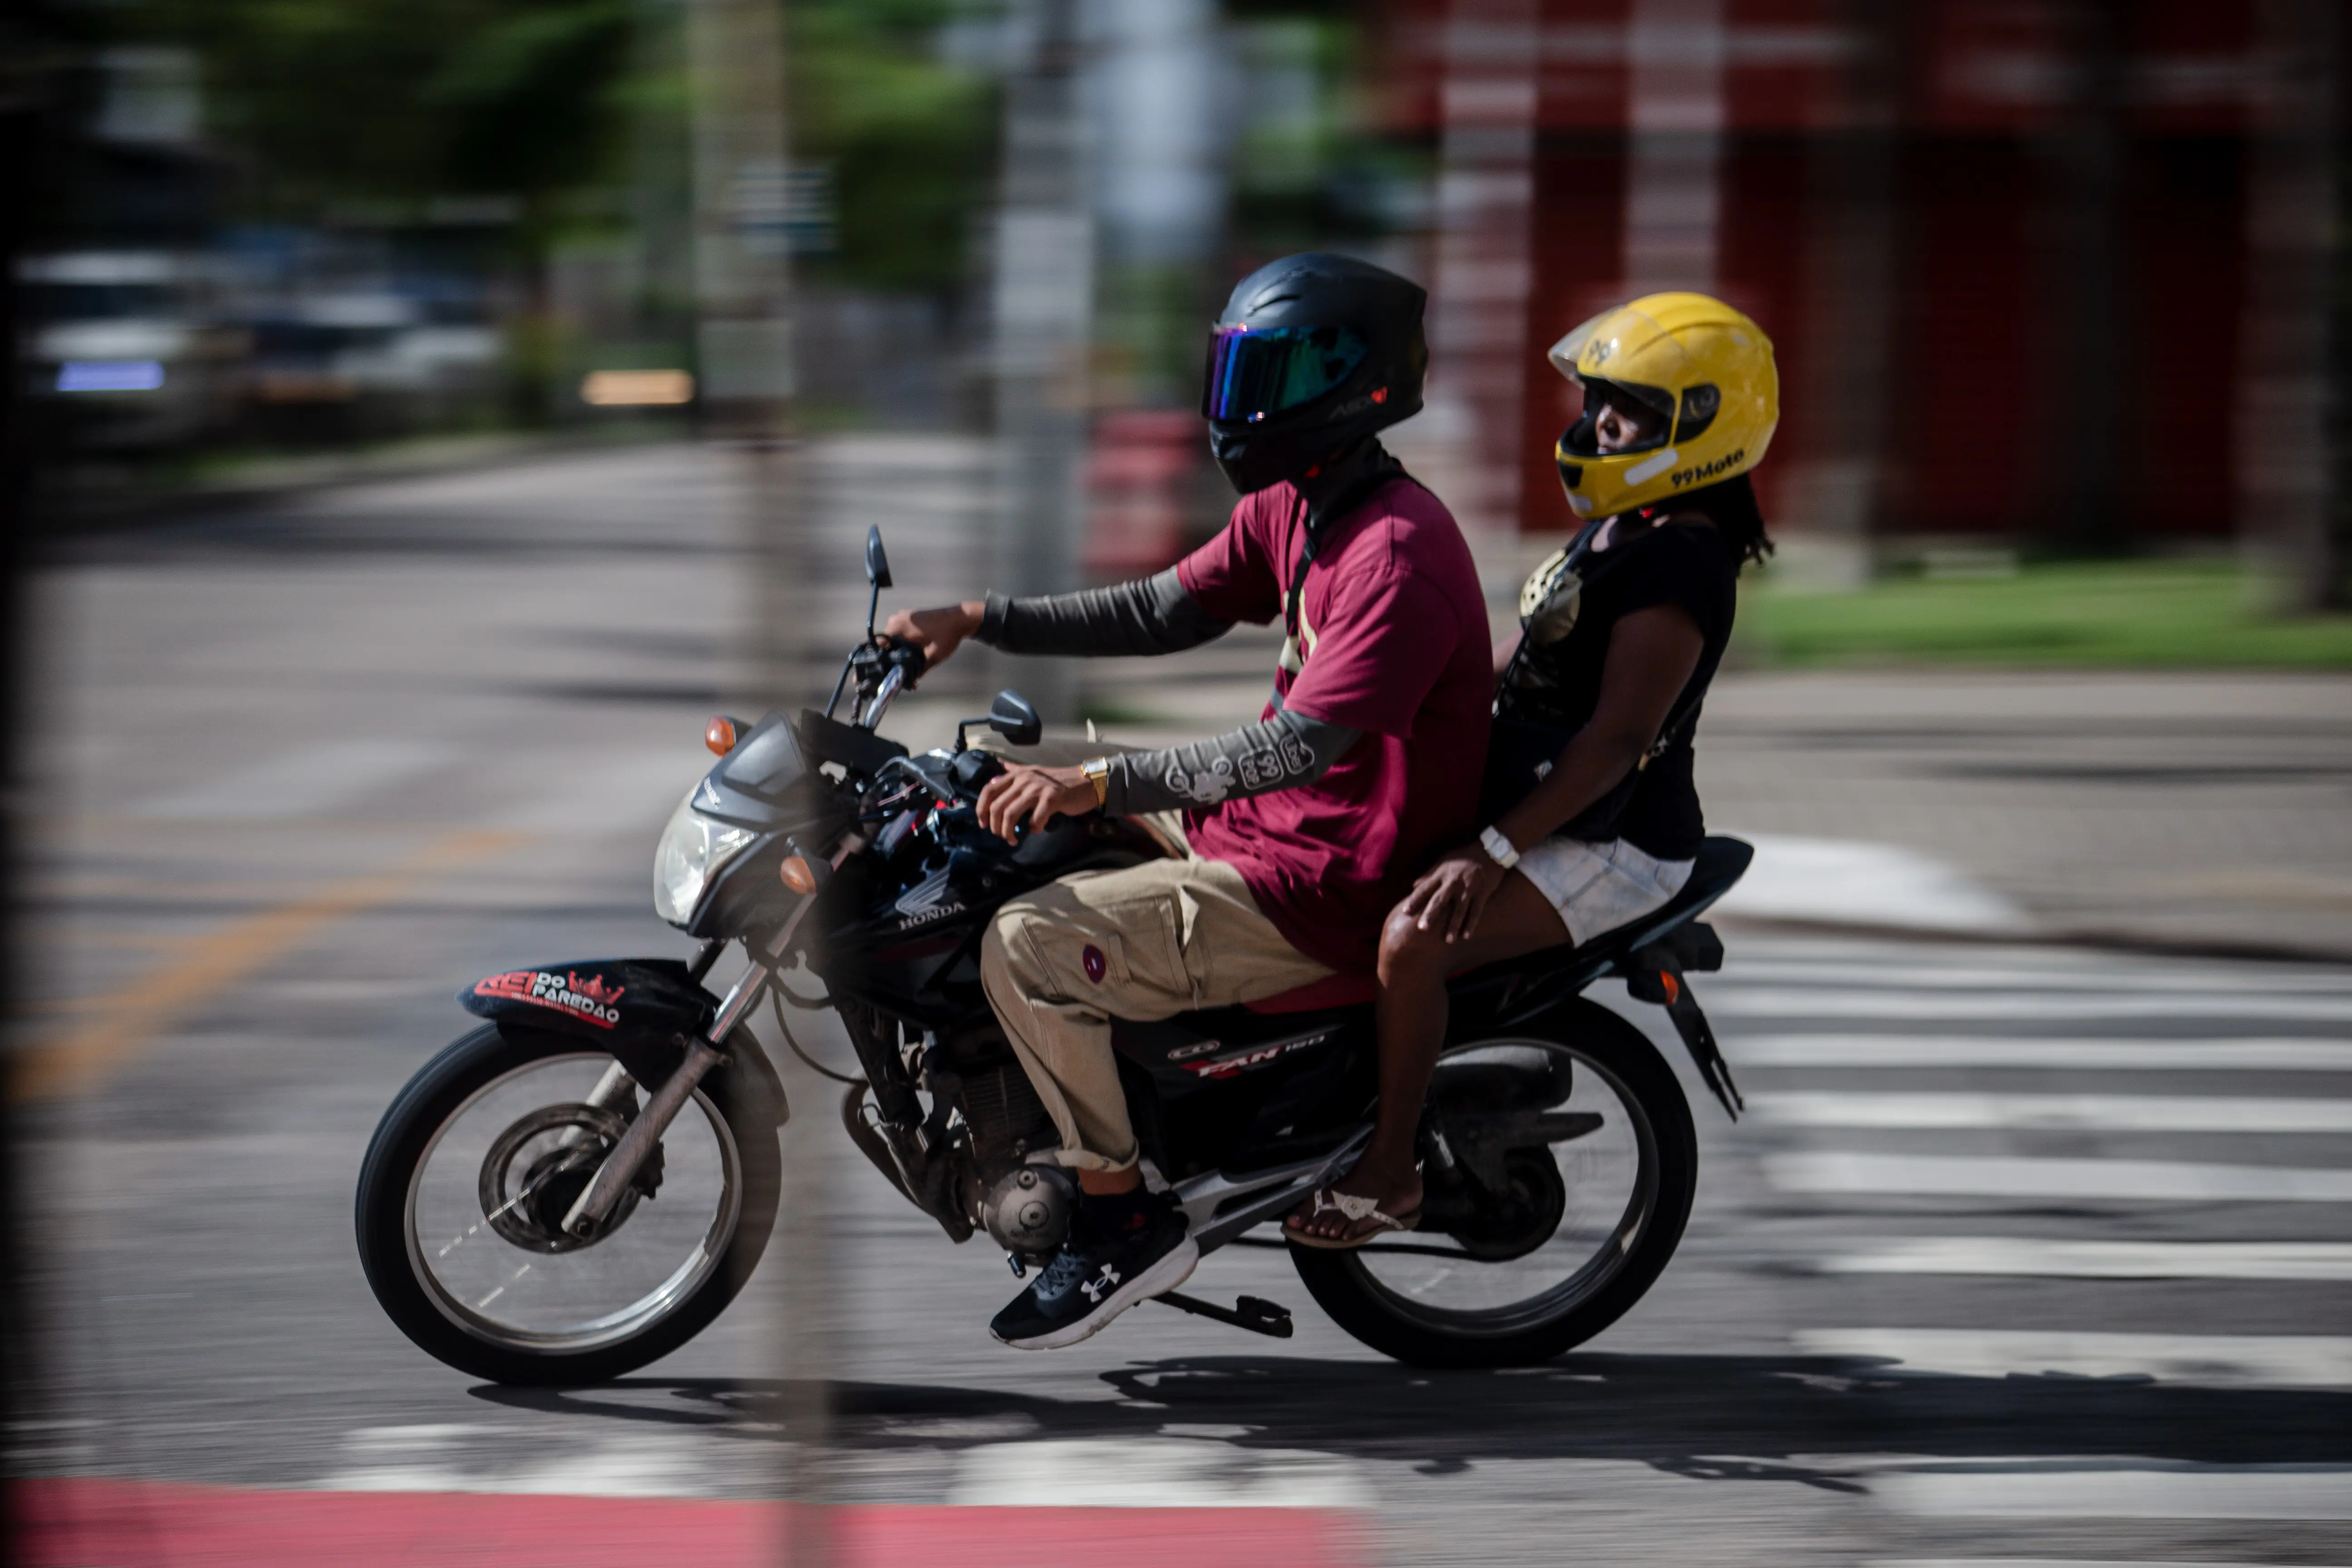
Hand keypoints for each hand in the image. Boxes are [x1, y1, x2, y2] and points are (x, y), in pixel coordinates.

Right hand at [882, 601, 984, 668]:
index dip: (881, 661)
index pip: (879, 646)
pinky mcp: (908, 618)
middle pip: (885, 644)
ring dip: (899, 651)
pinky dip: (904, 643)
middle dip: (892, 658)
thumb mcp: (933, 656)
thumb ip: (919, 670)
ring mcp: (901, 617)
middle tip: (900, 672)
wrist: (960, 618)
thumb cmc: (946, 635)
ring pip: (893, 639)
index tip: (886, 671)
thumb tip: (910, 682)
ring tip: (907, 665)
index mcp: (897, 627)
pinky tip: (912, 654)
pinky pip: (900, 633)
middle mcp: (895, 620)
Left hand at [976, 763, 1095, 842]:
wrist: (1086, 781)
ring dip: (1008, 832)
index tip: (983, 823)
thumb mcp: (1034, 772)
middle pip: (997, 806)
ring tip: (1013, 840)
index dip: (981, 809)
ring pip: (1010, 814)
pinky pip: (1035, 819)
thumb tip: (999, 764)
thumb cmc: (1059, 781)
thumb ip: (1015, 771)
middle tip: (1001, 836)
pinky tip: (1036, 830)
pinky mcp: (1052, 798)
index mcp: (1017, 774)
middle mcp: (1024, 779)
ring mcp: (1038, 788)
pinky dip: (1033, 829)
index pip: (989, 790)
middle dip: (995, 826)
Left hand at [1400, 848, 1507, 942]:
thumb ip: (1429, 874)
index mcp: (1442, 874)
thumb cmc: (1463, 856)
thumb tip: (1413, 886)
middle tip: (1422, 929)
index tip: (1405, 911)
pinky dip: (1471, 924)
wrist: (1490, 850)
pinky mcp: (1482, 893)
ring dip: (1453, 926)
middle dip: (1430, 915)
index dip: (1415, 900)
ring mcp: (1468, 889)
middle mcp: (1453, 882)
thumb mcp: (1444, 861)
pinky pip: (1476, 911)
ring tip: (1447, 940)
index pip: (1425, 888)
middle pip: (1440, 900)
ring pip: (1459, 910)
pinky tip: (1466, 936)